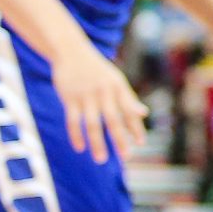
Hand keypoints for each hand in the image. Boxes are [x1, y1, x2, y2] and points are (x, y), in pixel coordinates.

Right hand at [51, 43, 147, 164]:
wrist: (71, 51)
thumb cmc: (97, 69)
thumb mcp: (115, 80)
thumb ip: (128, 98)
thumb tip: (143, 113)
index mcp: (118, 88)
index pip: (130, 111)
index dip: (136, 127)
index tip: (140, 143)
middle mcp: (104, 93)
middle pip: (113, 120)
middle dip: (120, 139)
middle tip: (126, 157)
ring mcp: (86, 96)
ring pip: (92, 124)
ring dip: (97, 143)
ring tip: (101, 160)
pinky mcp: (69, 98)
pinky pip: (73, 121)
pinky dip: (76, 135)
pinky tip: (80, 148)